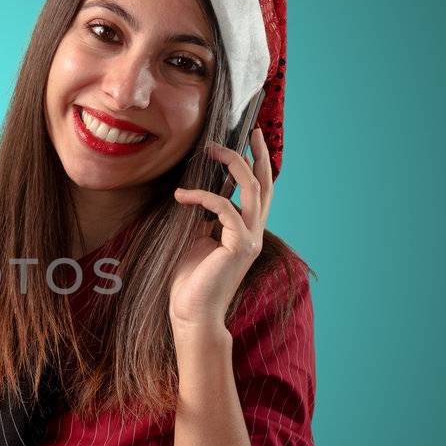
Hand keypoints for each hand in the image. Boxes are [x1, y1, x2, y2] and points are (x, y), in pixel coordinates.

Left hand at [170, 127, 273, 329]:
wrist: (191, 314)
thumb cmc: (190, 280)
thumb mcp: (194, 238)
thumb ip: (202, 216)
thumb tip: (194, 191)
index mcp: (245, 230)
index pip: (258, 190)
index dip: (256, 163)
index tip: (248, 139)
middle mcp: (253, 232)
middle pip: (264, 184)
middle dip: (257, 154)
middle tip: (248, 130)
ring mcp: (249, 239)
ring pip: (252, 189)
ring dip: (233, 164)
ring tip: (210, 150)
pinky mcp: (239, 247)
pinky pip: (225, 208)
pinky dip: (203, 197)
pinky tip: (181, 196)